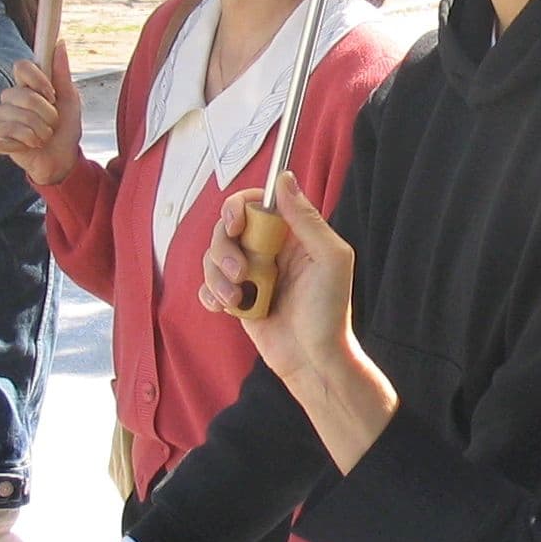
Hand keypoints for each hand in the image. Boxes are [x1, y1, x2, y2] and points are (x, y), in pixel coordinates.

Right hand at [0, 41, 81, 185]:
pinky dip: (31, 138)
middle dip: (46, 112)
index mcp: (30, 85)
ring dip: (41, 128)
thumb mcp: (70, 99)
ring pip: (20, 114)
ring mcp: (4, 114)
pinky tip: (34, 143)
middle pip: (23, 93)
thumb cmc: (66, 128)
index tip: (52, 94)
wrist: (62, 159)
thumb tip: (59, 43)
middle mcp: (13, 96)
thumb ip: (62, 73)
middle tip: (53, 122)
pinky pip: (12, 129)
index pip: (21, 66)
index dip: (37, 79)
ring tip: (45, 135)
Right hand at [199, 174, 398, 471]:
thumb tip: (284, 179)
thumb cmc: (330, 312)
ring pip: (213, 258)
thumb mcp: (331, 259)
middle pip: (226, 229)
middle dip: (224, 248)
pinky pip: (209, 287)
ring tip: (238, 299)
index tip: (235, 225)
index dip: (238, 207)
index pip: (256, 204)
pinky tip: (225, 307)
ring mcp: (251, 275)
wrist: (315, 362)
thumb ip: (307, 219)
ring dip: (218, 277)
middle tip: (241, 272)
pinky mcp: (238, 299)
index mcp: (291, 234)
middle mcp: (268, 250)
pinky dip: (211, 294)